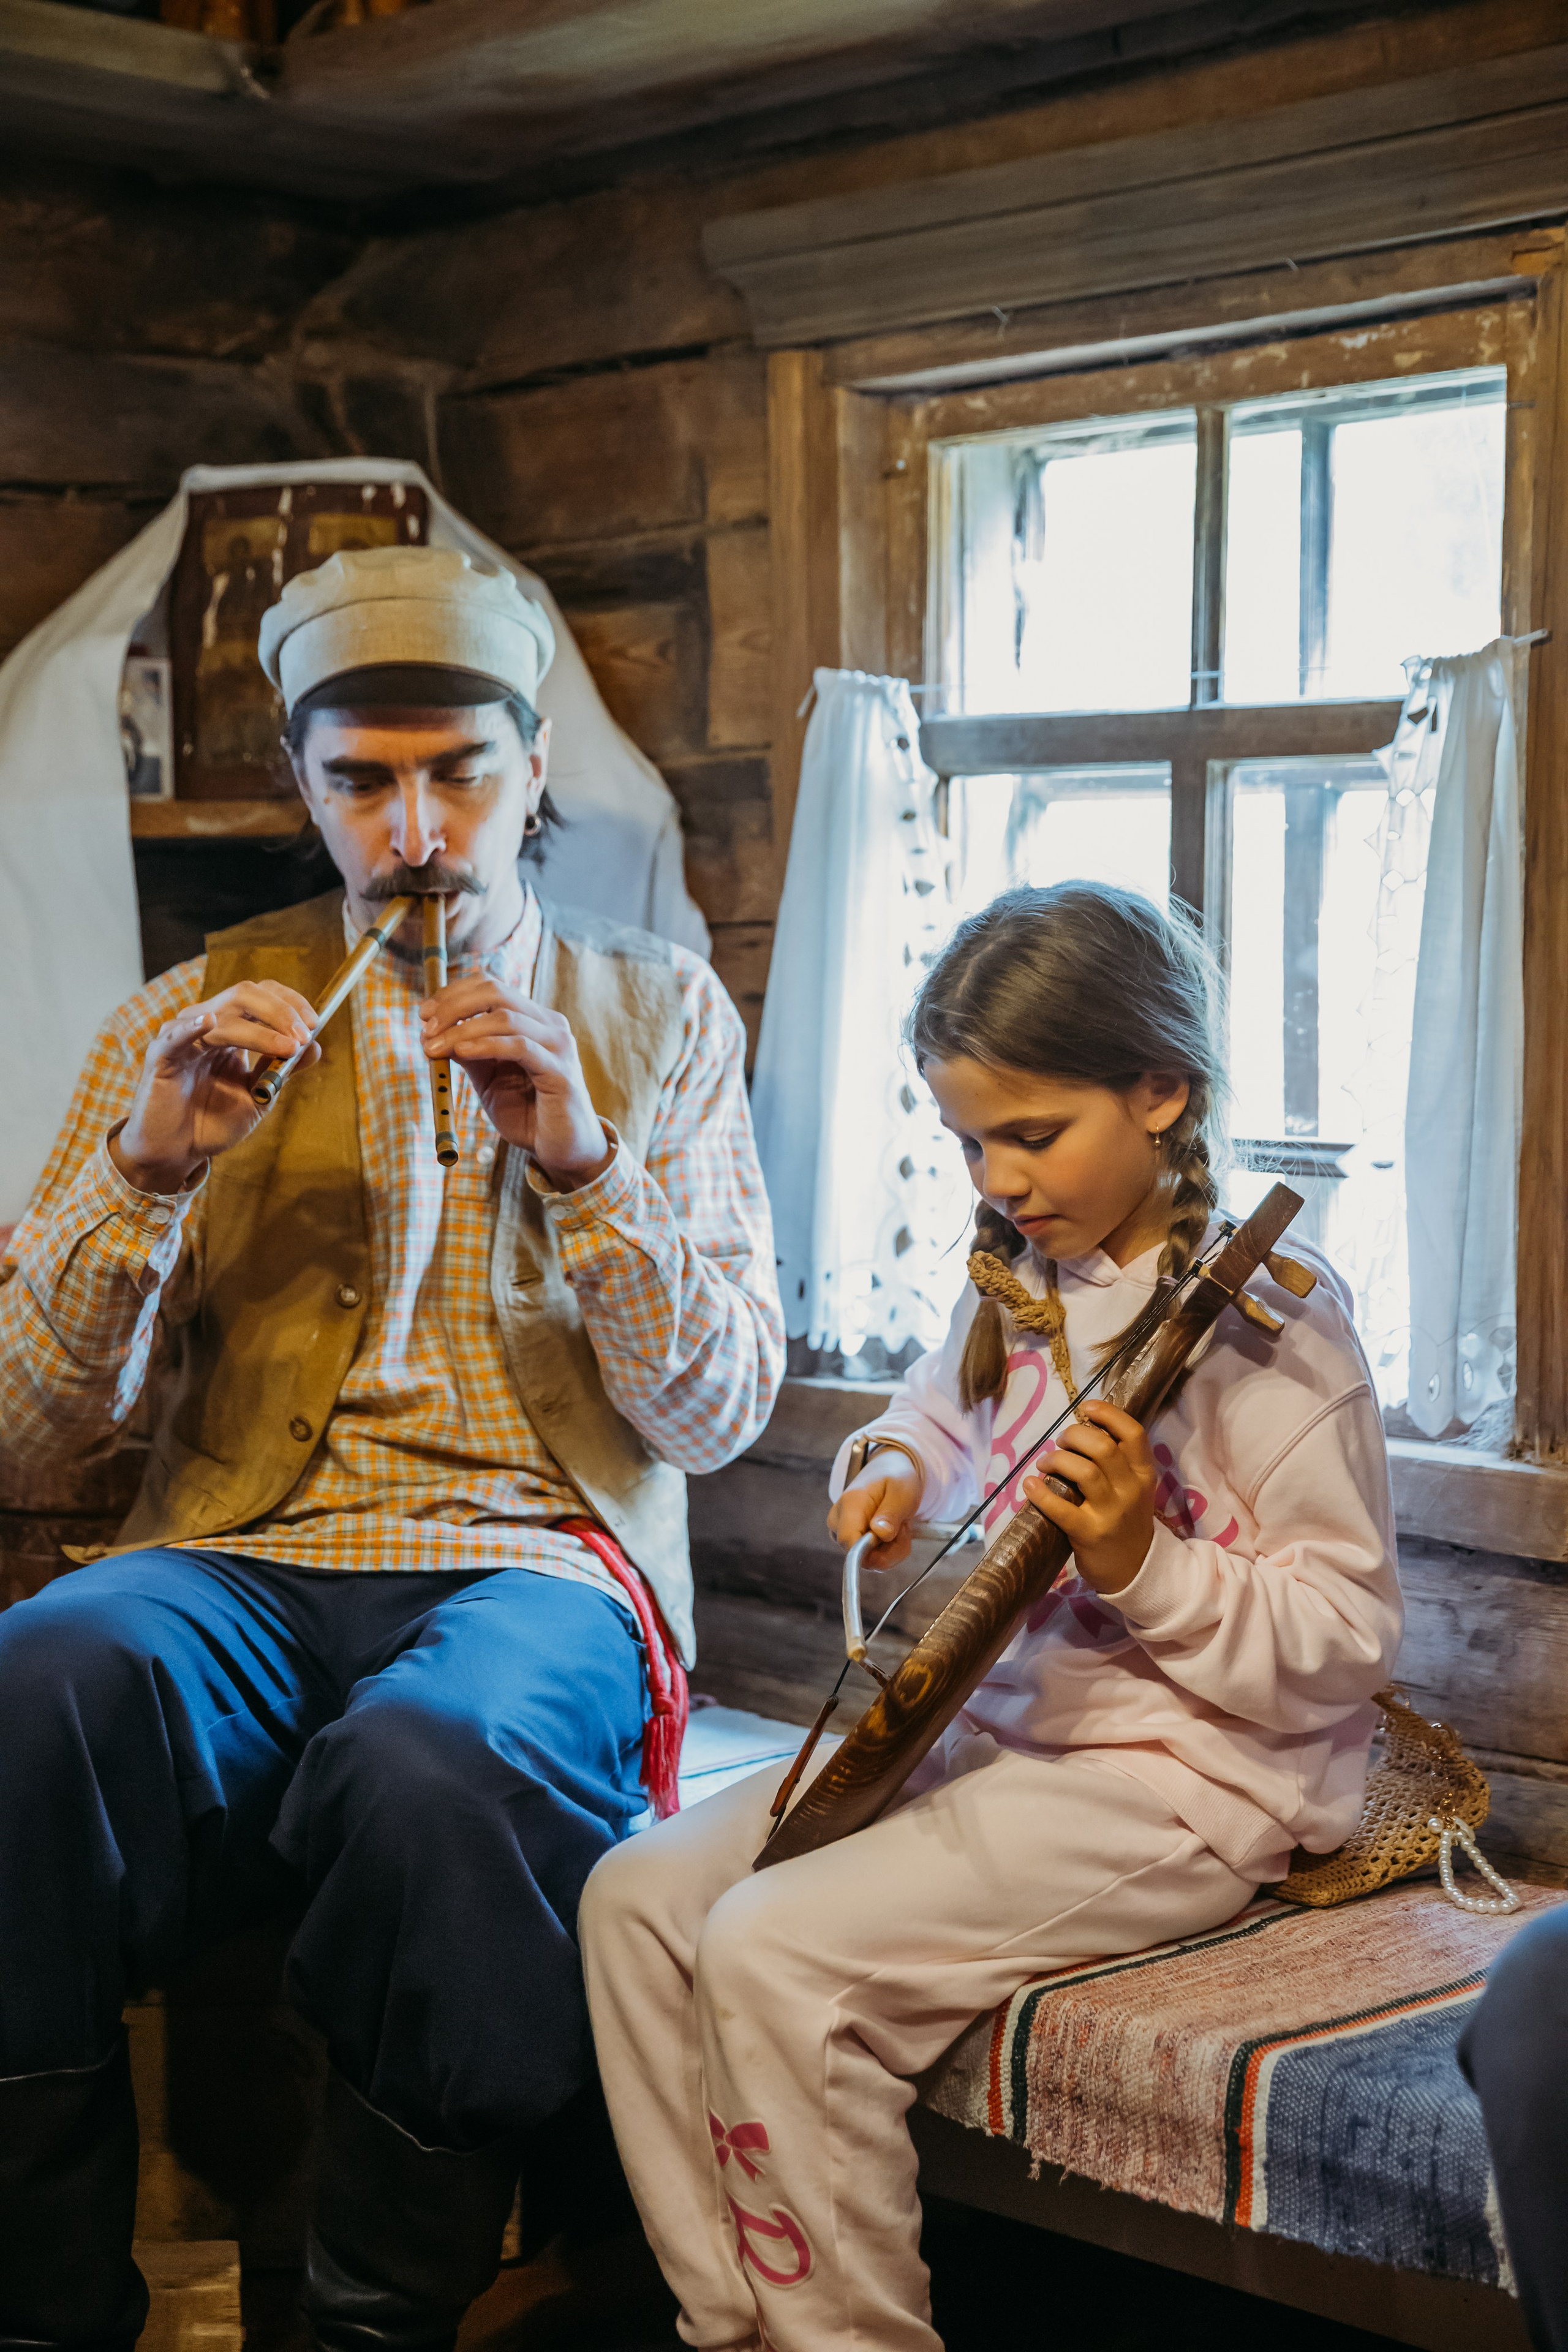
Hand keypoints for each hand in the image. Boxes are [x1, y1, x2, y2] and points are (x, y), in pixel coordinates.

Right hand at [110, 983, 318, 1194]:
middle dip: (280, 1012)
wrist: (179, 1150)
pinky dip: (193, 1027)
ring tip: (286, 1048)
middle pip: (245, 995)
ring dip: (260, 1031)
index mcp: (232, 1028)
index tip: (314, 1023)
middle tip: (303, 1035)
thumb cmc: (214, 1121)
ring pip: (224, 1017)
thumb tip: (315, 1045)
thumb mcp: (259, 1094)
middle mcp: (207, 1024)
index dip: (289, 1003)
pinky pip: (176, 1035)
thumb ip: (281, 1068)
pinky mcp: (161, 1055)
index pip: (261, 995)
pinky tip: (211, 1023)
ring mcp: (182, 1036)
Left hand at [419, 974, 613, 1186]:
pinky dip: (486, 1045)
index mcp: (534, 1020)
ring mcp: (558, 1045)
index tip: (423, 1014)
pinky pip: (519, 1046)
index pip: (490, 986)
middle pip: (495, 992)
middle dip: (453, 1006)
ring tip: (434, 1047)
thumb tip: (431, 1032)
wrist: (562, 1150)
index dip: (453, 993)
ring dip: (461, 1029)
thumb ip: (467, 1052)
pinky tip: (462, 1053)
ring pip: (504, 1017)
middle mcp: (550, 1025)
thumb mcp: (488, 1078)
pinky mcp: (560, 1071)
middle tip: (425, 1027)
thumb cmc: (526, 1113)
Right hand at [827, 1458, 923, 1570]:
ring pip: (870, 1561)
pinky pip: (873, 1560)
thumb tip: (881, 1534)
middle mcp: (839, 1521)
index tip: (893, 1536)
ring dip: (893, 1548)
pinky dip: (890, 1550)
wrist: (888, 1472)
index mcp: (850, 1504)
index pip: (849, 1542)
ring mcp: (842, 1533)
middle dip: (891, 1548)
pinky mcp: (851, 1542)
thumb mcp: (902, 1490)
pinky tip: (893, 1530)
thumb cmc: (894, 1478)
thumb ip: (892, 1512)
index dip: (873, 1550)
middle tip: (903, 1524)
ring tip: (898, 1524)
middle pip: (862, 1556)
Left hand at [1020, 1400, 1156, 1595]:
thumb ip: (1118, 1462)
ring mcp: (1111, 1513)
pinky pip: (1061, 1509)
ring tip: (1045, 1463)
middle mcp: (1131, 1491)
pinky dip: (1041, 1494)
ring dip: (1057, 1460)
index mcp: (1144, 1474)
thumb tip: (1083, 1428)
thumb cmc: (1126, 1521)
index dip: (1109, 1414)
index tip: (1085, 1407)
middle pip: (1103, 1448)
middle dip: (1075, 1436)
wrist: (1135, 1569)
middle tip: (1061, 1442)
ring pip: (1084, 1472)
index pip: (1133, 1434)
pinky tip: (1030, 1486)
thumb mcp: (1134, 1488)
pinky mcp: (1089, 1534)